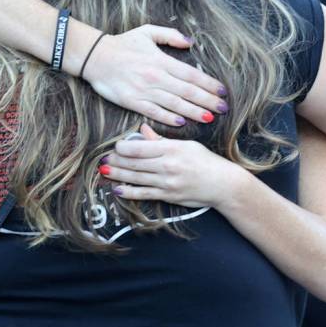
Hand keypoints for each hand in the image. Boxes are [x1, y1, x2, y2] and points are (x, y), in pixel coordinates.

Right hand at [82, 25, 227, 126]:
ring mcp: (144, 90)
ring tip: (209, 118)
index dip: (209, 84)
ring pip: (175, 104)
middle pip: (188, 91)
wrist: (95, 57)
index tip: (222, 91)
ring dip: (194, 112)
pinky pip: (154, 112)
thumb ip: (171, 35)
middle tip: (223, 109)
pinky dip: (169, 118)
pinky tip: (182, 122)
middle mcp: (156, 76)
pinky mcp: (132, 102)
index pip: (191, 74)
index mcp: (161, 60)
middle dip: (208, 101)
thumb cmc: (123, 43)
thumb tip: (190, 42)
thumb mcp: (148, 31)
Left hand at [102, 124, 243, 208]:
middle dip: (116, 160)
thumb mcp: (187, 144)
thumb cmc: (206, 161)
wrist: (222, 184)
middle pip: (134, 163)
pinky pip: (143, 194)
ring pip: (135, 178)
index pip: (140, 147)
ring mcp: (166, 182)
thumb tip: (143, 130)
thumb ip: (161, 139)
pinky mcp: (167, 196)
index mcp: (171, 149)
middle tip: (104, 158)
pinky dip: (129, 192)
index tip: (116, 145)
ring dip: (118, 174)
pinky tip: (117, 188)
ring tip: (105, 170)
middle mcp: (167, 165)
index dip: (123, 147)